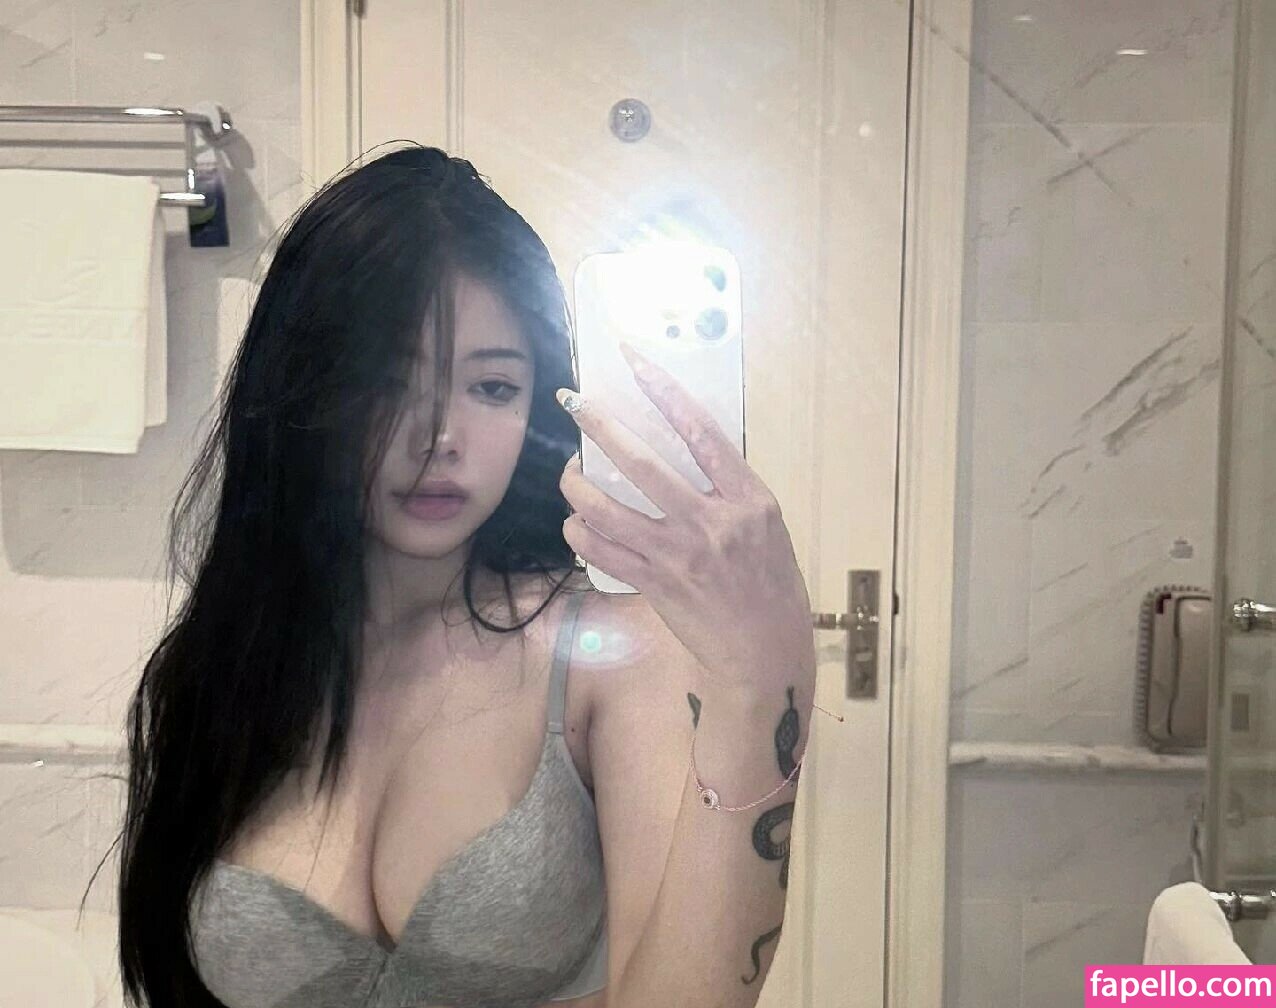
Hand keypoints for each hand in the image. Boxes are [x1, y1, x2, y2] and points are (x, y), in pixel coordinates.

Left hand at [555, 342, 814, 687]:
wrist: (766, 650)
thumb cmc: (769, 583)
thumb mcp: (765, 525)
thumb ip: (727, 488)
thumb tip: (680, 447)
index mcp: (749, 499)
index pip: (701, 431)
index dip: (664, 391)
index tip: (634, 362)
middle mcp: (713, 523)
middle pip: (642, 463)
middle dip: (600, 426)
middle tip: (573, 402)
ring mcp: (679, 555)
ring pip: (606, 510)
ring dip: (576, 485)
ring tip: (568, 472)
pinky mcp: (654, 584)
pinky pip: (600, 551)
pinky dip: (579, 531)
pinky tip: (576, 521)